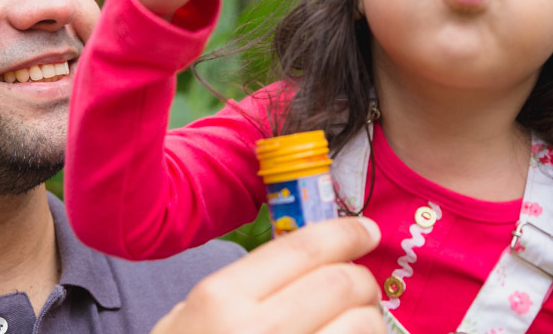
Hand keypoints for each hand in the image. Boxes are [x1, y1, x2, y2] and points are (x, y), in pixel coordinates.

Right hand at [151, 217, 384, 333]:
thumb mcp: (183, 322)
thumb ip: (236, 289)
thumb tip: (302, 263)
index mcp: (222, 299)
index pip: (303, 247)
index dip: (346, 232)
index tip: (366, 230)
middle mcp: (261, 329)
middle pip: (341, 282)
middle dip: (362, 278)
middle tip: (361, 285)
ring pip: (362, 324)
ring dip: (369, 318)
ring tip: (357, 322)